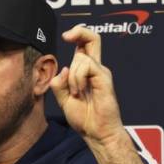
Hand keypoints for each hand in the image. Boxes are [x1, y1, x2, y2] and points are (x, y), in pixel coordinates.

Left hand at [49, 26, 125, 146]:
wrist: (96, 133)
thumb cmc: (84, 117)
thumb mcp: (63, 99)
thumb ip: (59, 84)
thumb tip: (63, 69)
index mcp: (87, 71)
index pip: (85, 45)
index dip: (77, 34)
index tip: (66, 36)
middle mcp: (96, 68)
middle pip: (93, 38)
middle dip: (80, 31)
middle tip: (67, 36)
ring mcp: (102, 73)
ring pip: (81, 58)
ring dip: (72, 76)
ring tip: (76, 93)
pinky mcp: (104, 79)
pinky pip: (86, 67)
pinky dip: (77, 78)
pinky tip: (80, 92)